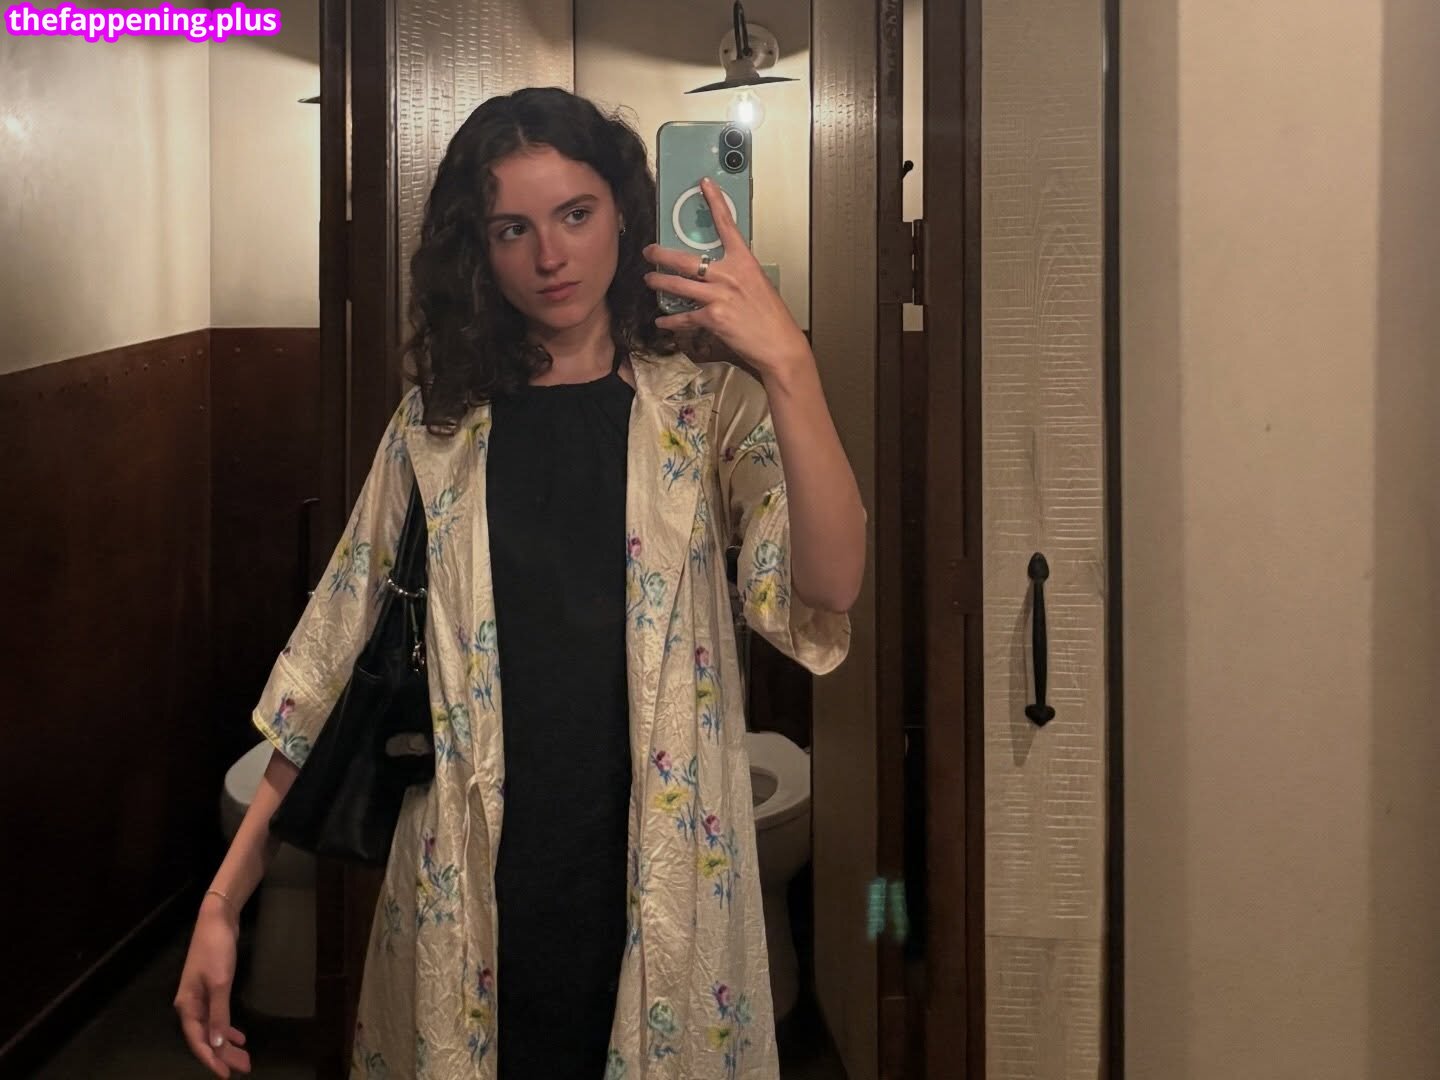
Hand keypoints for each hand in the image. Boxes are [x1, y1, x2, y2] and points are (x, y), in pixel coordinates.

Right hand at [174, 897, 251, 1076]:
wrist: (217, 920)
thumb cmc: (216, 950)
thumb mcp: (220, 983)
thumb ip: (219, 1015)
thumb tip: (217, 1044)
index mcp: (187, 1006)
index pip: (198, 1041)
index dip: (211, 1059)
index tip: (225, 1075)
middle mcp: (190, 1005)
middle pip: (206, 1037)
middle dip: (223, 1054)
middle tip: (243, 1068)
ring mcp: (200, 997)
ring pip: (213, 1028)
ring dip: (227, 1043)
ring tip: (244, 1057)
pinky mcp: (211, 989)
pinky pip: (217, 1016)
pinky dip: (227, 1027)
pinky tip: (239, 1036)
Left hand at [643, 177, 812, 379]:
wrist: (779, 345)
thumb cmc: (772, 318)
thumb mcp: (758, 285)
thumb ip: (737, 275)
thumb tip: (717, 273)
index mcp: (744, 262)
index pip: (727, 226)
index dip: (715, 202)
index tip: (705, 185)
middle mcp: (730, 275)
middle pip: (687, 259)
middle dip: (662, 255)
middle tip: (649, 252)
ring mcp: (720, 296)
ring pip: (679, 286)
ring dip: (660, 282)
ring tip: (649, 280)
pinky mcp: (713, 318)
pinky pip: (684, 317)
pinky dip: (670, 321)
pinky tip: (662, 321)